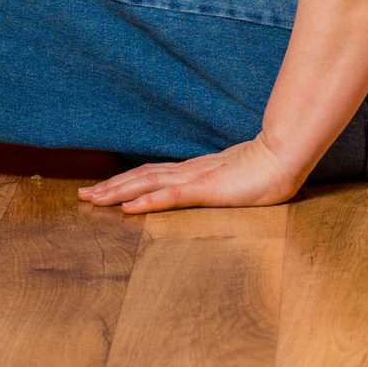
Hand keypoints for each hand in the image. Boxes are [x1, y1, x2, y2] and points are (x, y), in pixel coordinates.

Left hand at [78, 133, 304, 212]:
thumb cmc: (268, 170)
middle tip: (82, 194)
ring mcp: (196, 179)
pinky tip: (127, 209)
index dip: (126, 181)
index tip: (103, 189)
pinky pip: (169, 196)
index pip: (152, 174)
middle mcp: (189, 172)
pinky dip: (145, 201)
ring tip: (92, 199)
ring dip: (117, 192)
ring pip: (147, 184)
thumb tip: (217, 185)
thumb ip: (224, 183)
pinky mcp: (205, 190)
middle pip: (141, 177)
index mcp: (196, 171)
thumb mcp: (238, 180)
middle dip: (110, 187)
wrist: (285, 157)